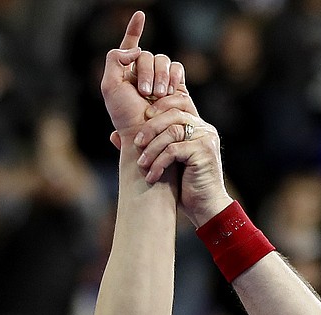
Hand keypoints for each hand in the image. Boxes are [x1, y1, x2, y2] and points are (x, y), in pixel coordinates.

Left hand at [99, 11, 183, 136]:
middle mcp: (144, 76)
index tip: (140, 15)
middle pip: (148, 54)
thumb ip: (114, 60)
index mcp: (127, 74)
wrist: (149, 138)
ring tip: (157, 96)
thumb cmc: (127, 119)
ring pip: (164, 60)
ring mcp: (162, 81)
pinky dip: (173, 76)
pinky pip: (178, 68)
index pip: (131, 47)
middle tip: (146, 93)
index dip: (134, 30)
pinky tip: (169, 91)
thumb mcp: (110, 87)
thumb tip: (136, 48)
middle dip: (146, 71)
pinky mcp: (178, 88)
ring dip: (160, 75)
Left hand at [132, 93, 232, 226]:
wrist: (205, 207)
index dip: (158, 105)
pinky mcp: (204, 152)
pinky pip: (174, 150)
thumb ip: (143, 145)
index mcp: (195, 125)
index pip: (178, 100)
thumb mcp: (162, 162)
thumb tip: (114, 136)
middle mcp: (203, 128)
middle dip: (150, 127)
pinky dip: (159, 162)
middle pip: (173, 112)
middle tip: (136, 143)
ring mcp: (205, 138)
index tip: (141, 120)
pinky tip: (152, 176)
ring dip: (152, 148)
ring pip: (172, 131)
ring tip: (142, 164)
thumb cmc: (183, 187)